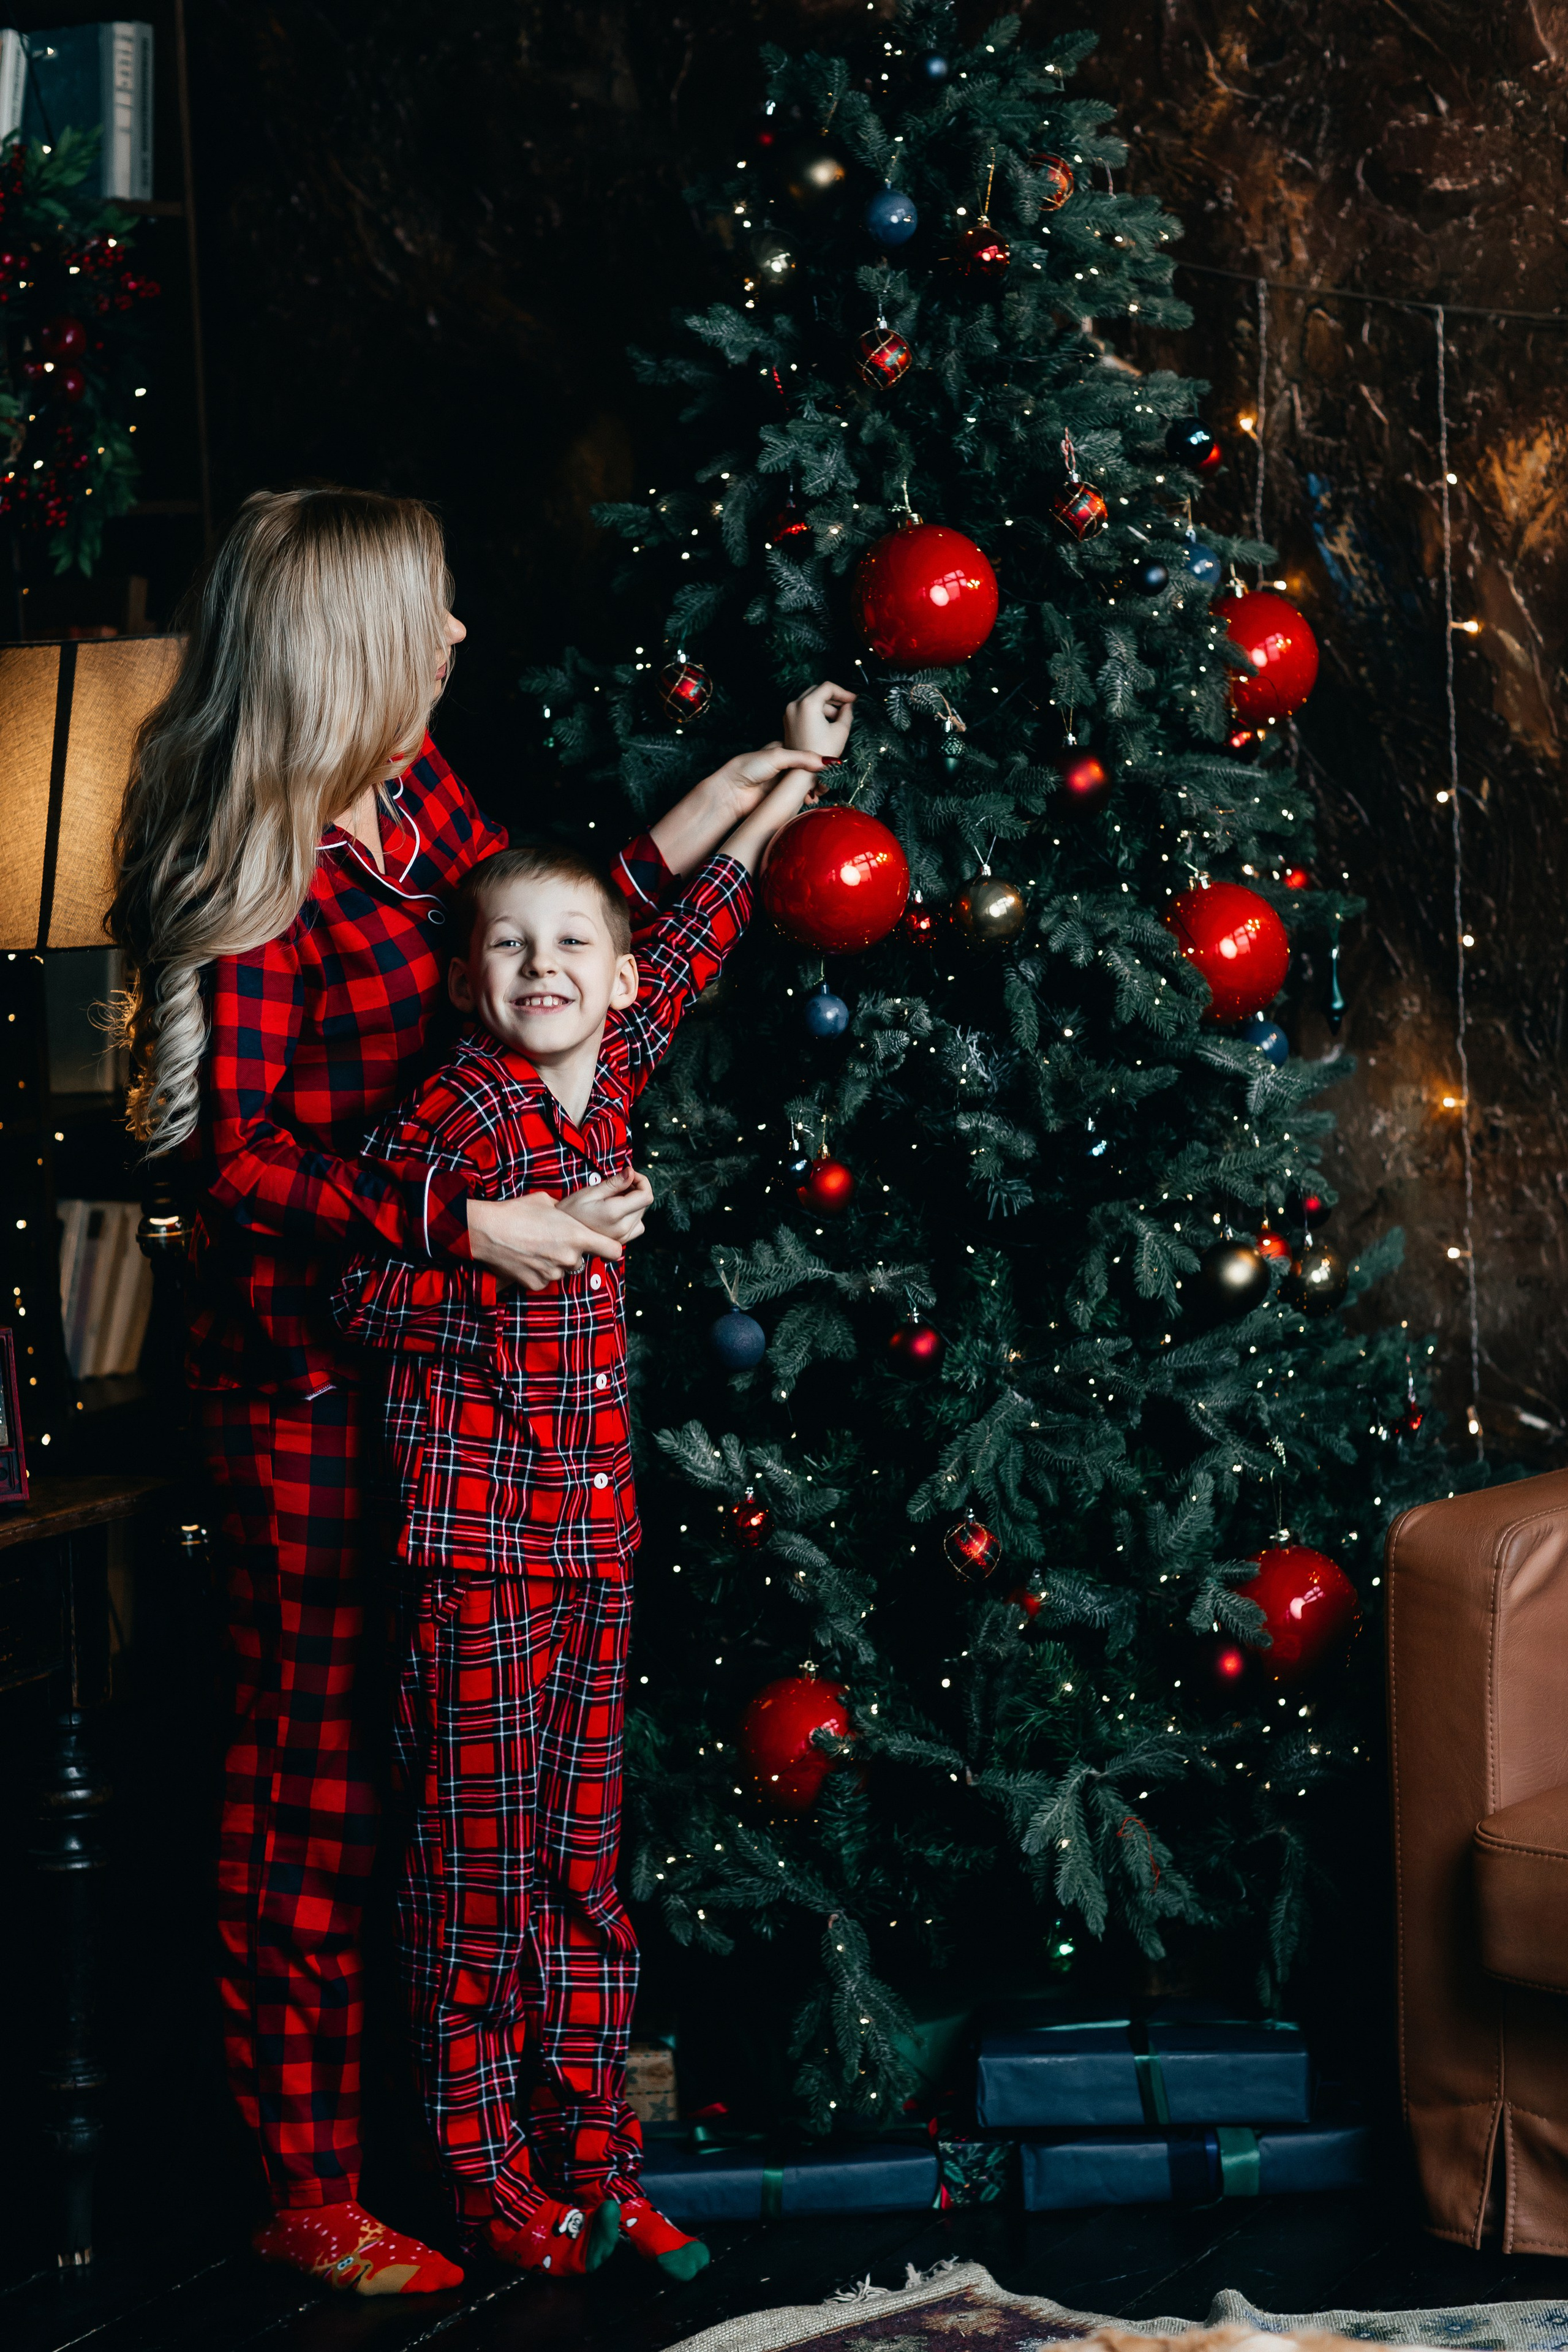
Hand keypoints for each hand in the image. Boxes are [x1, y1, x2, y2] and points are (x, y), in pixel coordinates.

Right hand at [467, 1191, 621, 1291]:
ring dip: (553, 1263)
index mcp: (577, 1236)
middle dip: (571, 1253)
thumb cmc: (516, 1212)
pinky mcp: (537, 1284)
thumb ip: (566, 1213)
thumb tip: (571, 1215)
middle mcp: (569, 1258)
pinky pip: (544, 1280)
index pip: (613, 1251)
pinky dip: (538, 1272)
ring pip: (562, 1270)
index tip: (605, 1247)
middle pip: (581, 1260)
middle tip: (552, 1241)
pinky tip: (525, 1259)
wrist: (487, 1230)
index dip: (611, 1249)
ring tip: (534, 1248)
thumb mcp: (547, 1202)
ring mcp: (553, 1273)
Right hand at [561, 1167, 653, 1246]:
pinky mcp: (620, 1243)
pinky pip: (636, 1227)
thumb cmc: (570, 1210)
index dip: (642, 1181)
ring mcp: (622, 1238)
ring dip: (633, 1204)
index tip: (629, 1175)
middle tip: (617, 1184)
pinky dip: (631, 1217)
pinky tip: (616, 1212)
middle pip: (644, 1204)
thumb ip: (614, 1183)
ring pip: (641, 1215)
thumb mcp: (590, 1192)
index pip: (646, 1196)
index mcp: (615, 1213)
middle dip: (635, 1190)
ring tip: (615, 1198)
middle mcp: (622, 1229)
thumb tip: (631, 1172)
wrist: (558, 1234)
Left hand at [701, 740, 831, 826]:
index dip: (819, 759)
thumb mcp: (778, 756)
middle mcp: (784, 766)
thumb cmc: (748, 768)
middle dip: (818, 776)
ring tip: (817, 791)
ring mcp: (783, 783)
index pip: (807, 752)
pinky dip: (806, 799)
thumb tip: (828, 761)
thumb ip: (803, 757)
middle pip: (808, 770)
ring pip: (805, 785)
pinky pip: (799, 798)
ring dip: (813, 789)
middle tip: (824, 782)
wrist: (732, 792)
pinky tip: (809, 800)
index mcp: (783, 750)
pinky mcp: (782, 798)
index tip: (829, 766)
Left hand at [784, 680, 855, 762]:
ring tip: (838, 719)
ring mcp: (789, 713)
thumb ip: (847, 713)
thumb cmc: (822, 753)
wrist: (803, 772)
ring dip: (825, 706)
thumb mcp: (841, 730)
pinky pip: (804, 709)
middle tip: (847, 707)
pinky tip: (826, 723)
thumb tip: (848, 706)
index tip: (854, 700)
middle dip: (834, 698)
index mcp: (807, 704)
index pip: (828, 687)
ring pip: (811, 700)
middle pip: (817, 691)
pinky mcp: (788, 721)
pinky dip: (816, 712)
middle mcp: (795, 705)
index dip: (843, 692)